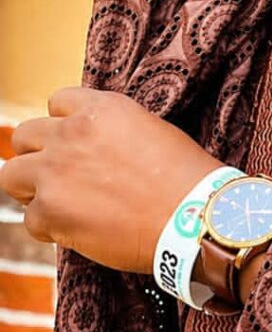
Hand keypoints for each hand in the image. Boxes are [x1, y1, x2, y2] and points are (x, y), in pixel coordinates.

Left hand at [0, 87, 221, 273]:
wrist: (193, 215)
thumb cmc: (183, 176)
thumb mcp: (151, 131)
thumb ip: (112, 131)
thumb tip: (92, 147)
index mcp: (103, 109)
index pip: (58, 101)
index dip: (65, 124)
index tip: (75, 143)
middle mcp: (72, 133)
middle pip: (25, 135)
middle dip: (38, 155)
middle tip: (61, 175)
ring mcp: (55, 171)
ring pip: (11, 175)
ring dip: (32, 189)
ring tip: (61, 203)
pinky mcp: (50, 211)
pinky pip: (30, 218)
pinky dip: (50, 227)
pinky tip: (79, 229)